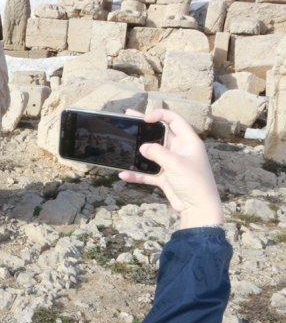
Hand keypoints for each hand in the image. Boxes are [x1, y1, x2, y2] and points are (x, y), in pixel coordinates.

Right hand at [118, 109, 223, 229]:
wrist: (198, 208)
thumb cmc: (195, 183)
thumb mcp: (176, 163)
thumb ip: (157, 152)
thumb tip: (142, 147)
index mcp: (188, 141)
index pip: (174, 120)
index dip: (160, 115)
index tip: (145, 118)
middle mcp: (179, 150)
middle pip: (160, 133)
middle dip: (145, 127)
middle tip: (130, 118)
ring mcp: (171, 163)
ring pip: (151, 153)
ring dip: (138, 151)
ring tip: (124, 142)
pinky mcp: (165, 177)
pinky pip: (147, 173)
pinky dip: (136, 174)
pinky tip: (124, 174)